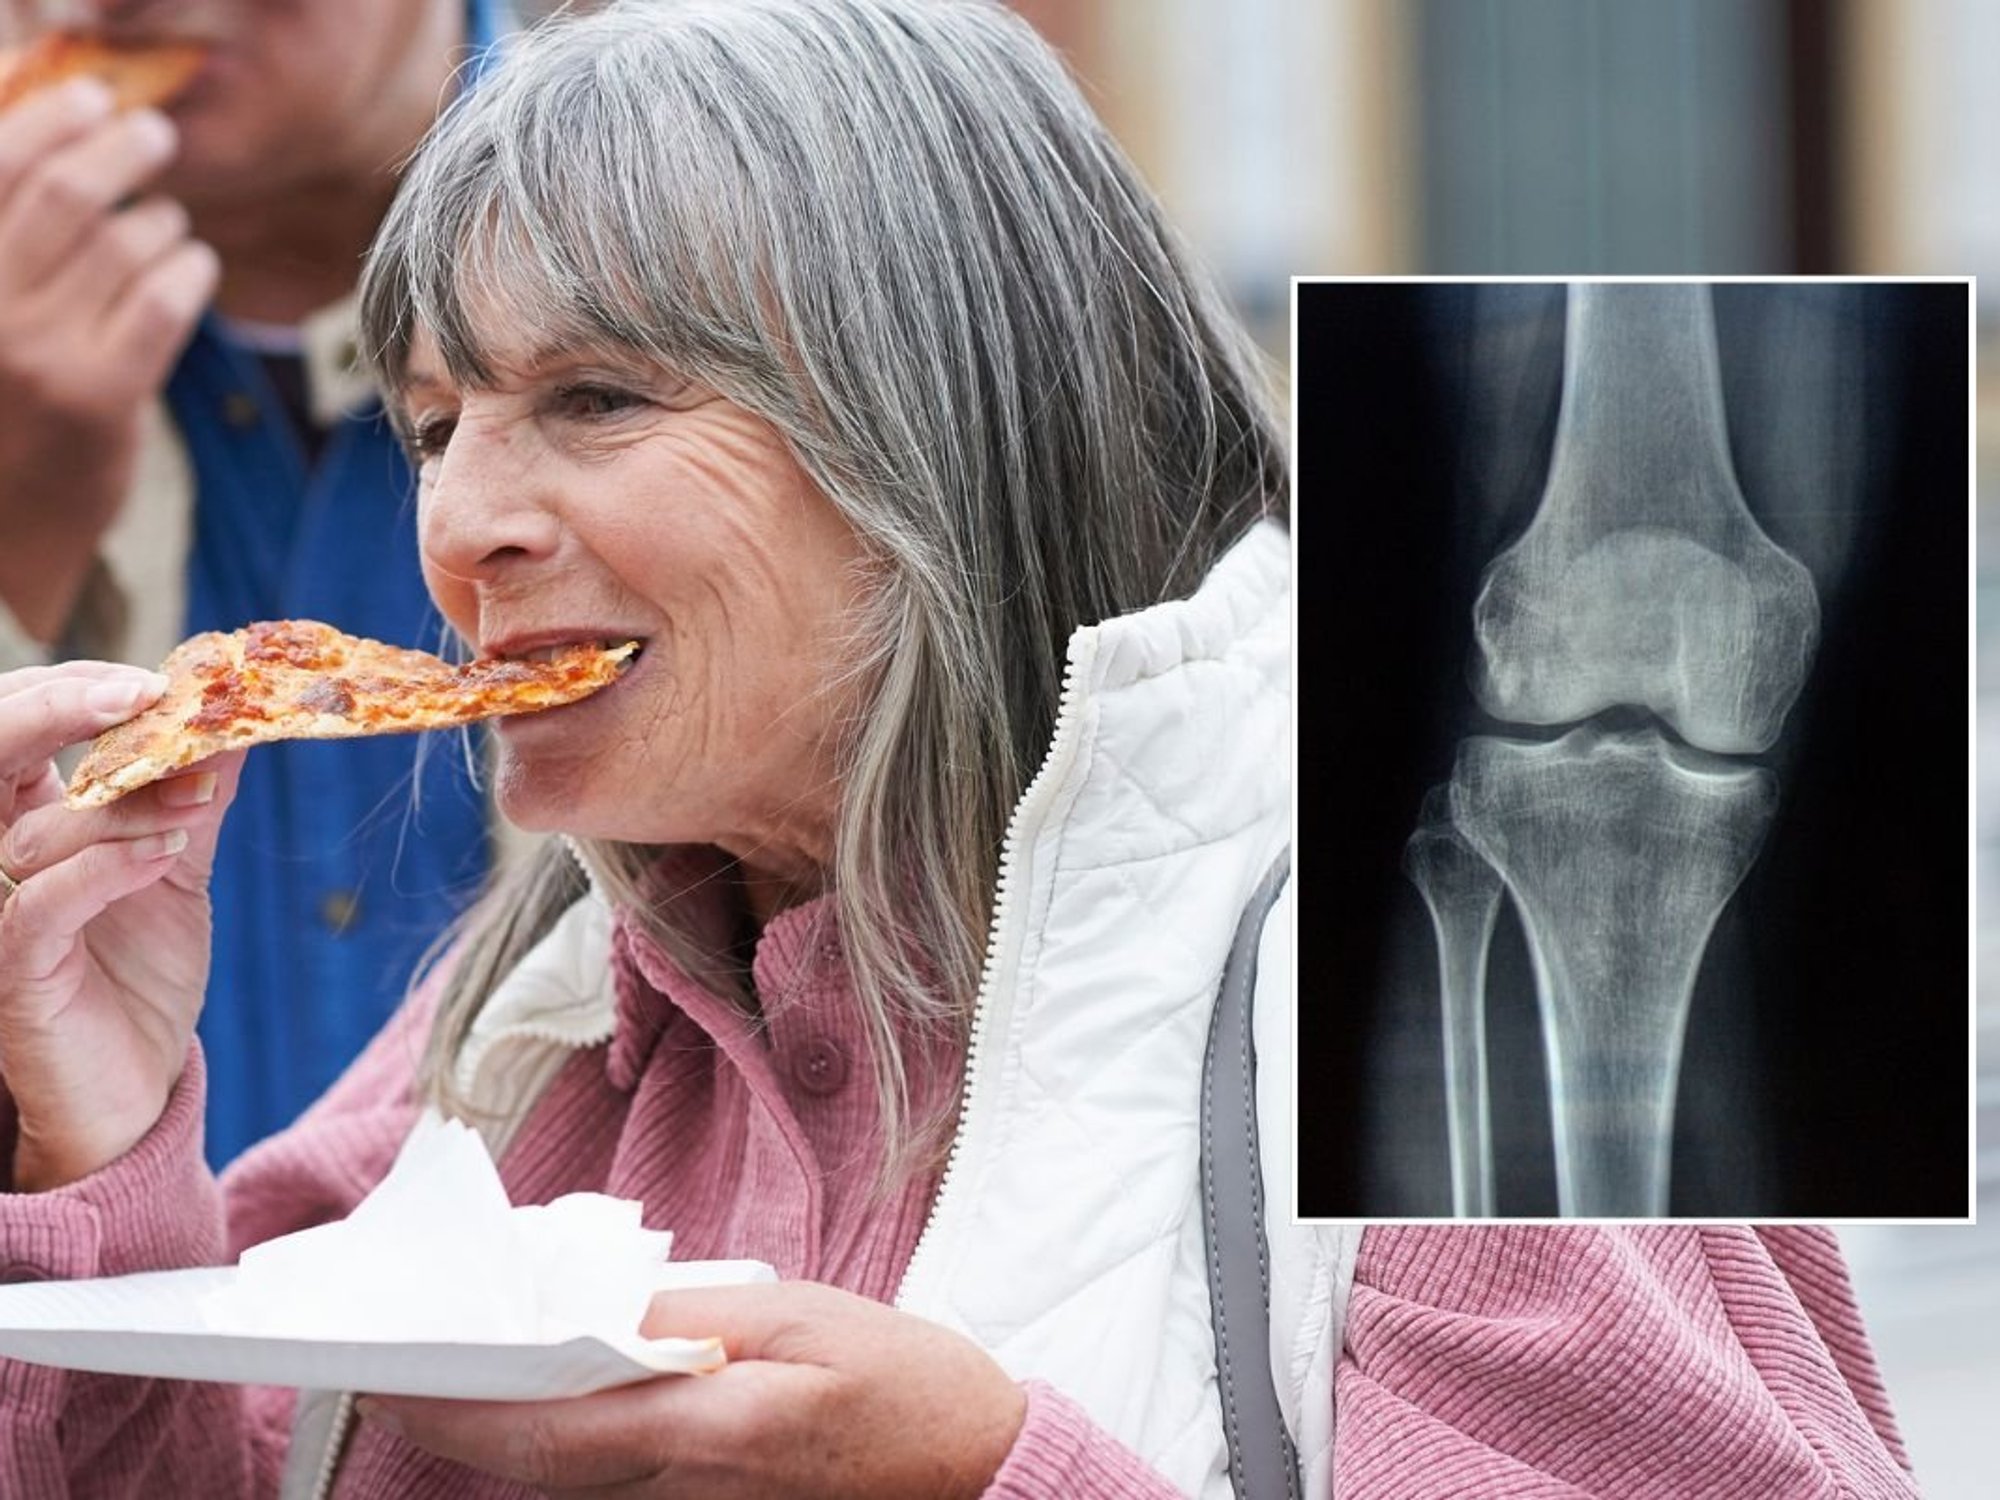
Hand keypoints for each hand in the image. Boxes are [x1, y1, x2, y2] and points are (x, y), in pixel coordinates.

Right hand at [0, 77, 217, 640]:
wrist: (2, 528)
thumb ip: (12, 239)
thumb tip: (59, 139)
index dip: (47, 118)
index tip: (87, 96)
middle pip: (65, 197)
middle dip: (119, 151)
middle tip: (153, 135)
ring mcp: (35, 353)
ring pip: (121, 245)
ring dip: (158, 220)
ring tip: (163, 222)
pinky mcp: (98, 398)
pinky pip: (161, 302)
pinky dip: (187, 268)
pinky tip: (193, 263)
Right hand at [0, 662, 242, 1188]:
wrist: (140, 1085)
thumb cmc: (141, 975)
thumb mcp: (179, 869)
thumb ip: (197, 799)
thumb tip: (238, 722)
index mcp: (26, 820)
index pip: (16, 727)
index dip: (72, 690)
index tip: (160, 679)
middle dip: (63, 709)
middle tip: (151, 695)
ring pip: (35, 828)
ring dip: (126, 802)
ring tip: (201, 799)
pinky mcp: (14, 969)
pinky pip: (44, 902)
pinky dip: (106, 867)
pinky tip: (167, 856)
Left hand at [362, 1281, 1029, 1498]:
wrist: (971, 1470)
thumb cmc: (900, 1382)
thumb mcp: (803, 1316)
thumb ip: (690, 1317)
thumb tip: (590, 1306)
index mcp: (708, 1431)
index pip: (547, 1430)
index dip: (453, 1409)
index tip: (384, 1370)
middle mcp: (682, 1489)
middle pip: (536, 1460)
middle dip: (454, 1414)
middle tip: (388, 1358)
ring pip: (564, 1473)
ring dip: (500, 1423)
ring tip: (449, 1356)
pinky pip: (607, 1475)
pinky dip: (559, 1431)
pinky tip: (546, 1380)